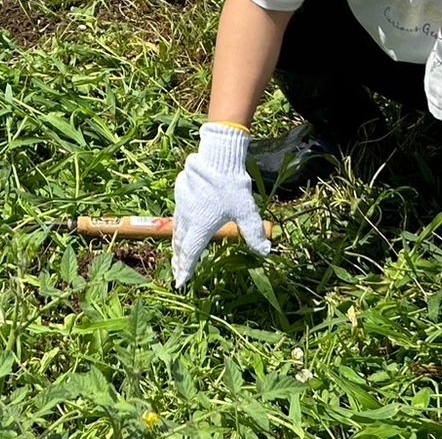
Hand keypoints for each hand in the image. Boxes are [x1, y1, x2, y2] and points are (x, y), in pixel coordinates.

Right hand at [172, 122, 270, 288]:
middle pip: (180, 244)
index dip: (186, 270)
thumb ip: (254, 233)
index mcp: (201, 227)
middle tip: (178, 270)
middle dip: (179, 259)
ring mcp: (182, 205)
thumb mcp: (246, 211)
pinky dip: (178, 227)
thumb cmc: (230, 186)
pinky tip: (182, 225)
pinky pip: (177, 216)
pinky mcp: (181, 193)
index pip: (190, 254)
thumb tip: (265, 252)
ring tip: (177, 252)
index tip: (181, 283)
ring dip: (177, 243)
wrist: (216, 158)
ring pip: (176, 229)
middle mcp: (188, 218)